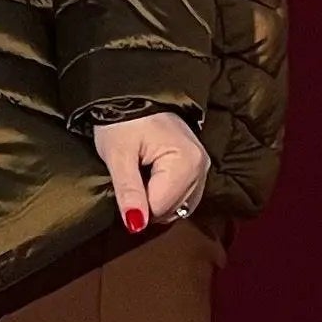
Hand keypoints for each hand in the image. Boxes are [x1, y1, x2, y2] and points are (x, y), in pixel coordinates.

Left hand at [90, 112, 209, 232]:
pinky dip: (165, 194)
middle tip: (130, 175)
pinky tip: (151, 178)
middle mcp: (201, 167)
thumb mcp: (118, 155)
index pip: (160, 209)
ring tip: (140, 174)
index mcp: (186, 163)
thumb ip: (129, 191)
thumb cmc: (122, 122)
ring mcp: (203, 167)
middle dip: (147, 202)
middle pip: (171, 210)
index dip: (136, 204)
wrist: (133, 96)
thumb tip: (136, 225)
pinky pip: (183, 196)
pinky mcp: (198, 167)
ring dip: (156, 199)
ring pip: (177, 206)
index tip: (123, 183)